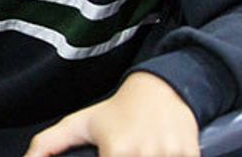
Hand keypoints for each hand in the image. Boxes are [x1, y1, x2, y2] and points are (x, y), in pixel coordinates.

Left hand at [24, 71, 197, 156]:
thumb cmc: (116, 111)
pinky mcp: (191, 156)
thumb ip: (49, 143)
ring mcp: (171, 156)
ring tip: (138, 151)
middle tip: (123, 155)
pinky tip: (157, 153)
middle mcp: (145, 154)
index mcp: (117, 150)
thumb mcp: (80, 123)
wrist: (161, 90)